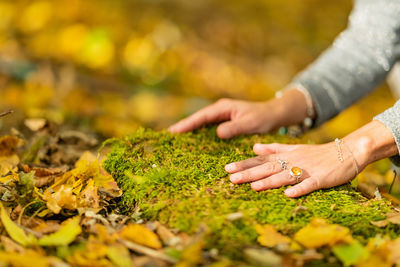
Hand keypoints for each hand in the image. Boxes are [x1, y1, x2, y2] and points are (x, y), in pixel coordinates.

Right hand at [169, 90, 309, 138]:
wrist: (274, 115)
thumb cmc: (263, 118)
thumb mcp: (250, 123)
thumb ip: (234, 128)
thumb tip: (217, 133)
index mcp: (223, 108)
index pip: (201, 117)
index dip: (187, 124)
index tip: (173, 131)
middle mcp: (220, 110)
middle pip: (198, 119)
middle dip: (184, 127)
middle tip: (168, 137)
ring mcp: (222, 116)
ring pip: (202, 124)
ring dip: (190, 131)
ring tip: (176, 141)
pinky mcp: (225, 123)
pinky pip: (209, 128)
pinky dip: (200, 134)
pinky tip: (194, 143)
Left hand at [225, 142, 360, 196]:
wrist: (347, 151)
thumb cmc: (317, 153)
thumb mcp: (294, 148)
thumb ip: (273, 148)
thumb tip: (254, 148)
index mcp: (286, 156)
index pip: (261, 160)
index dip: (244, 164)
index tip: (227, 168)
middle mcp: (293, 162)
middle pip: (268, 168)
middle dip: (249, 173)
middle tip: (231, 178)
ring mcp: (306, 170)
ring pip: (284, 176)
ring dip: (269, 181)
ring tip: (253, 186)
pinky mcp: (321, 178)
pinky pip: (309, 184)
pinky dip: (299, 189)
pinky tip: (289, 194)